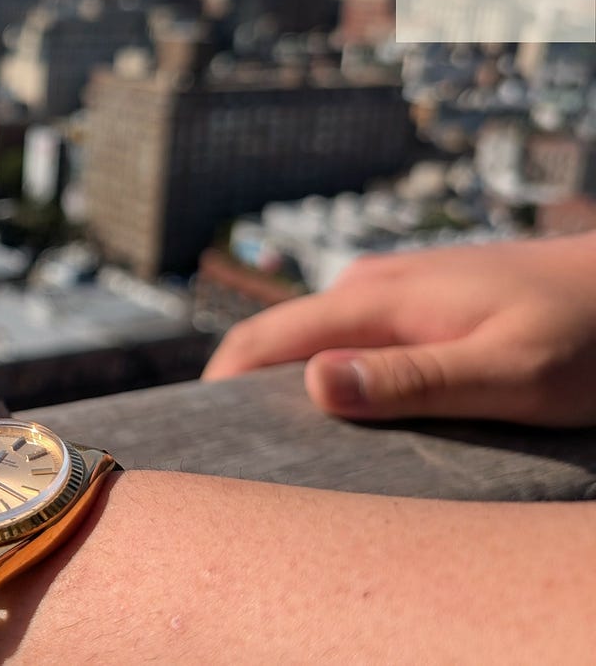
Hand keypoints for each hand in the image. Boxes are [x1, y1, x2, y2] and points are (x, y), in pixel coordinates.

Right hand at [202, 232, 595, 426]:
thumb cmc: (588, 333)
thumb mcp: (510, 373)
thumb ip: (414, 380)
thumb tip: (312, 385)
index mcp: (375, 300)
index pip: (259, 342)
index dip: (215, 392)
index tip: (196, 446)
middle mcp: (368, 288)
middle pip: (275, 345)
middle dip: (245, 398)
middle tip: (244, 464)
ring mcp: (390, 292)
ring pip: (312, 346)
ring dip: (291, 393)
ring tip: (292, 452)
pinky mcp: (414, 305)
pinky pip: (347, 345)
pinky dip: (330, 381)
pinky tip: (350, 421)